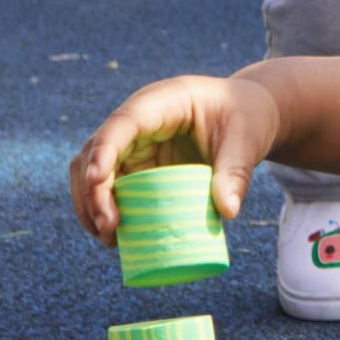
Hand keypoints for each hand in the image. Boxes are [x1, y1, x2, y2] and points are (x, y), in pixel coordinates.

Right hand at [71, 72, 286, 239]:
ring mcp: (134, 142)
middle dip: (92, 189)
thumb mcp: (247, 140)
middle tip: (108, 228)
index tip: (96, 180)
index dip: (104, 150)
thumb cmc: (246, 117)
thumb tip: (228, 211)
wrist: (248, 112)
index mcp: (164, 101)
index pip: (123, 122)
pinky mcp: (137, 164)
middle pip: (96, 149)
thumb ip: (237, 172)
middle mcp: (139, 120)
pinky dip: (105, 208)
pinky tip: (114, 236)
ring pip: (92, 168)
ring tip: (108, 238)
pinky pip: (110, 185)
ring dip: (91, 202)